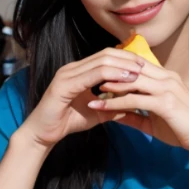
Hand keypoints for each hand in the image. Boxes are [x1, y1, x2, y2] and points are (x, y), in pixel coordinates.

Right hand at [18, 48, 144, 149]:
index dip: (125, 58)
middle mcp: (72, 68)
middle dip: (127, 58)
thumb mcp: (96, 113)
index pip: (105, 56)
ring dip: (122, 66)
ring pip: (100, 62)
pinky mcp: (64, 84)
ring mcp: (67, 74)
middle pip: (105, 54)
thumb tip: (133, 105)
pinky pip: (92, 75)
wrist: (43, 134)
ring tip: (139, 72)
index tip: (143, 65)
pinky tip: (125, 81)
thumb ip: (112, 107)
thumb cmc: (66, 122)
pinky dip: (111, 76)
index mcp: (78, 71)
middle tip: (145, 65)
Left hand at [88, 61, 188, 157]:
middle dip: (107, 72)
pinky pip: (134, 99)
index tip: (95, 77)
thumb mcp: (155, 122)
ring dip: (108, 84)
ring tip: (88, 89)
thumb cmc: (185, 130)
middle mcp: (166, 77)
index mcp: (165, 78)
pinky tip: (100, 106)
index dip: (115, 70)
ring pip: (130, 80)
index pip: (135, 67)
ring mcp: (166, 88)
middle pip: (130, 68)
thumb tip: (116, 115)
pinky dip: (115, 102)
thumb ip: (136, 116)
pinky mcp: (165, 102)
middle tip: (86, 78)